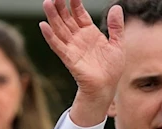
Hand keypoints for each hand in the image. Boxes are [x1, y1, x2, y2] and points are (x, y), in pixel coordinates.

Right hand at [39, 0, 124, 126]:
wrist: (107, 87)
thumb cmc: (111, 68)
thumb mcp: (117, 44)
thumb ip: (116, 27)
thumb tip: (116, 7)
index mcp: (89, 32)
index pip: (79, 13)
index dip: (75, 2)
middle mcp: (78, 37)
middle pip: (66, 18)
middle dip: (61, 6)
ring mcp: (72, 47)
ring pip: (60, 28)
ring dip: (53, 16)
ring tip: (47, 3)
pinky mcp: (69, 58)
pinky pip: (58, 46)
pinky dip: (50, 36)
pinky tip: (44, 26)